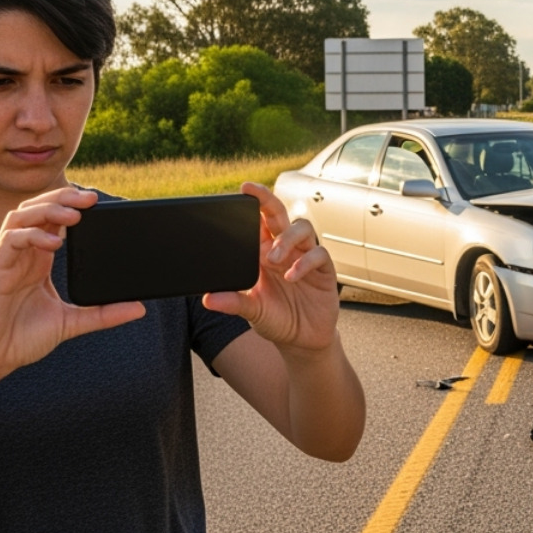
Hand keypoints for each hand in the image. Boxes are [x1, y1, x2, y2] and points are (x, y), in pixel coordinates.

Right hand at [0, 187, 144, 380]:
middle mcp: (23, 255)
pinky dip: (31, 235)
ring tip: (74, 215)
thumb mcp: (71, 323)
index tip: (98, 203)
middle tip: (91, 198)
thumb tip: (138, 308)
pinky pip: (9, 240)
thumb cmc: (21, 338)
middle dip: (63, 198)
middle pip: (37, 209)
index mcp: (39, 260)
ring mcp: (8, 260)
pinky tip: (53, 243)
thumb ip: (103, 314)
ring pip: (21, 216)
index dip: (72, 206)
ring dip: (47, 209)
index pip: (53, 220)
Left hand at [203, 183, 337, 355]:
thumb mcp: (252, 311)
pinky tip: (292, 276)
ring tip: (274, 259)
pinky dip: (305, 263)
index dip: (252, 205)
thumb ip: (234, 303)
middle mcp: (285, 250)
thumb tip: (208, 298)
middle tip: (255, 193)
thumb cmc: (276, 320)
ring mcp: (305, 258)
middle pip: (279, 215)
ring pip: (301, 229)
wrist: (302, 341)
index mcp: (263, 253)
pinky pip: (318, 254)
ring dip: (287, 239)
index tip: (242, 191)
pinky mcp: (324, 270)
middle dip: (268, 201)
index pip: (257, 222)